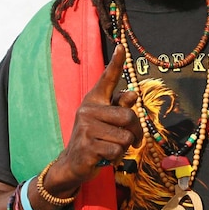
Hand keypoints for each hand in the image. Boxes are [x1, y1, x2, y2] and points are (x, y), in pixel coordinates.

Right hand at [46, 44, 140, 193]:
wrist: (72, 163)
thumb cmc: (95, 138)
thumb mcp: (107, 120)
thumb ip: (119, 107)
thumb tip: (132, 94)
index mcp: (94, 100)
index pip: (107, 79)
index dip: (116, 63)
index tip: (121, 46)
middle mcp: (88, 110)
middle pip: (129, 116)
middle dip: (136, 132)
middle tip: (131, 140)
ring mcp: (86, 128)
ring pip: (126, 137)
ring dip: (124, 147)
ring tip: (110, 148)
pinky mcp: (87, 147)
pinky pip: (117, 151)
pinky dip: (116, 158)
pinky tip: (104, 157)